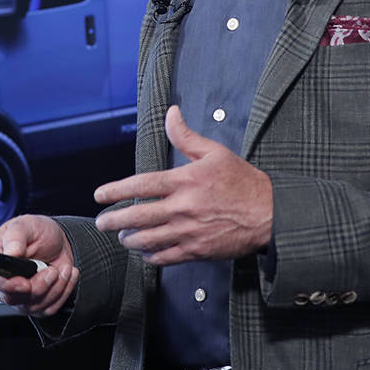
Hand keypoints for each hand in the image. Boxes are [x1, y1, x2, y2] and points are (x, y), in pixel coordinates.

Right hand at [0, 214, 78, 316]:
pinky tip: (66, 275)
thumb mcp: (26, 225)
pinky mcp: (35, 304)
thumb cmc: (37, 231)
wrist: (57, 242)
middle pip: (13, 298)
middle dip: (38, 286)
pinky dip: (63, 292)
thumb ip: (16, 237)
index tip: (25, 283)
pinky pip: (48, 308)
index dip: (8, 285)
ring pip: (33, 306)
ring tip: (62, 268)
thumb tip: (11, 253)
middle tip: (52, 270)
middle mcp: (2, 282)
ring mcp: (18, 295)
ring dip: (55, 287)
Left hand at [93, 105, 272, 265]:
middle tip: (102, 222)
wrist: (270, 214)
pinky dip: (150, 256)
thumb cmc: (243, 182)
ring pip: (148, 239)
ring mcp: (189, 232)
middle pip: (137, 216)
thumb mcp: (215, 152)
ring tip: (122, 236)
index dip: (115, 190)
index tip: (99, 195)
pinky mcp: (197, 251)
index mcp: (184, 181)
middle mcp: (183, 208)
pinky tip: (145, 252)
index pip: (141, 185)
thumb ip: (186, 136)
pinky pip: (166, 257)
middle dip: (114, 220)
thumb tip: (171, 113)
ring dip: (129, 239)